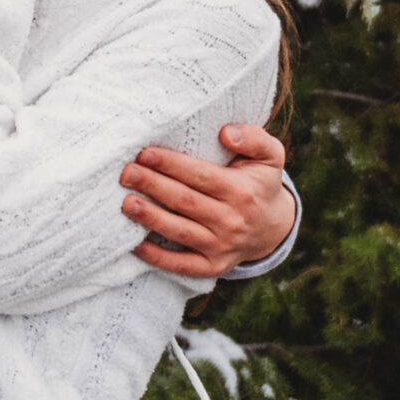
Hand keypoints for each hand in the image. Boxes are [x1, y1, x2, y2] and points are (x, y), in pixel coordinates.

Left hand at [121, 124, 293, 279]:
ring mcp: (221, 246)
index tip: (145, 153)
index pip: (200, 175)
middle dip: (152, 186)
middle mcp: (231, 220)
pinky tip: (133, 244)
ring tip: (125, 203)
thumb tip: (227, 133)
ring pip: (179, 231)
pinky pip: (180, 264)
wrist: (273, 227)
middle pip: (184, 201)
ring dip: (150, 218)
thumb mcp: (271, 155)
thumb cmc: (260, 183)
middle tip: (126, 173)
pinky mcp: (212, 266)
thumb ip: (254, 138)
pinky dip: (156, 257)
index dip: (171, 164)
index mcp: (241, 191)